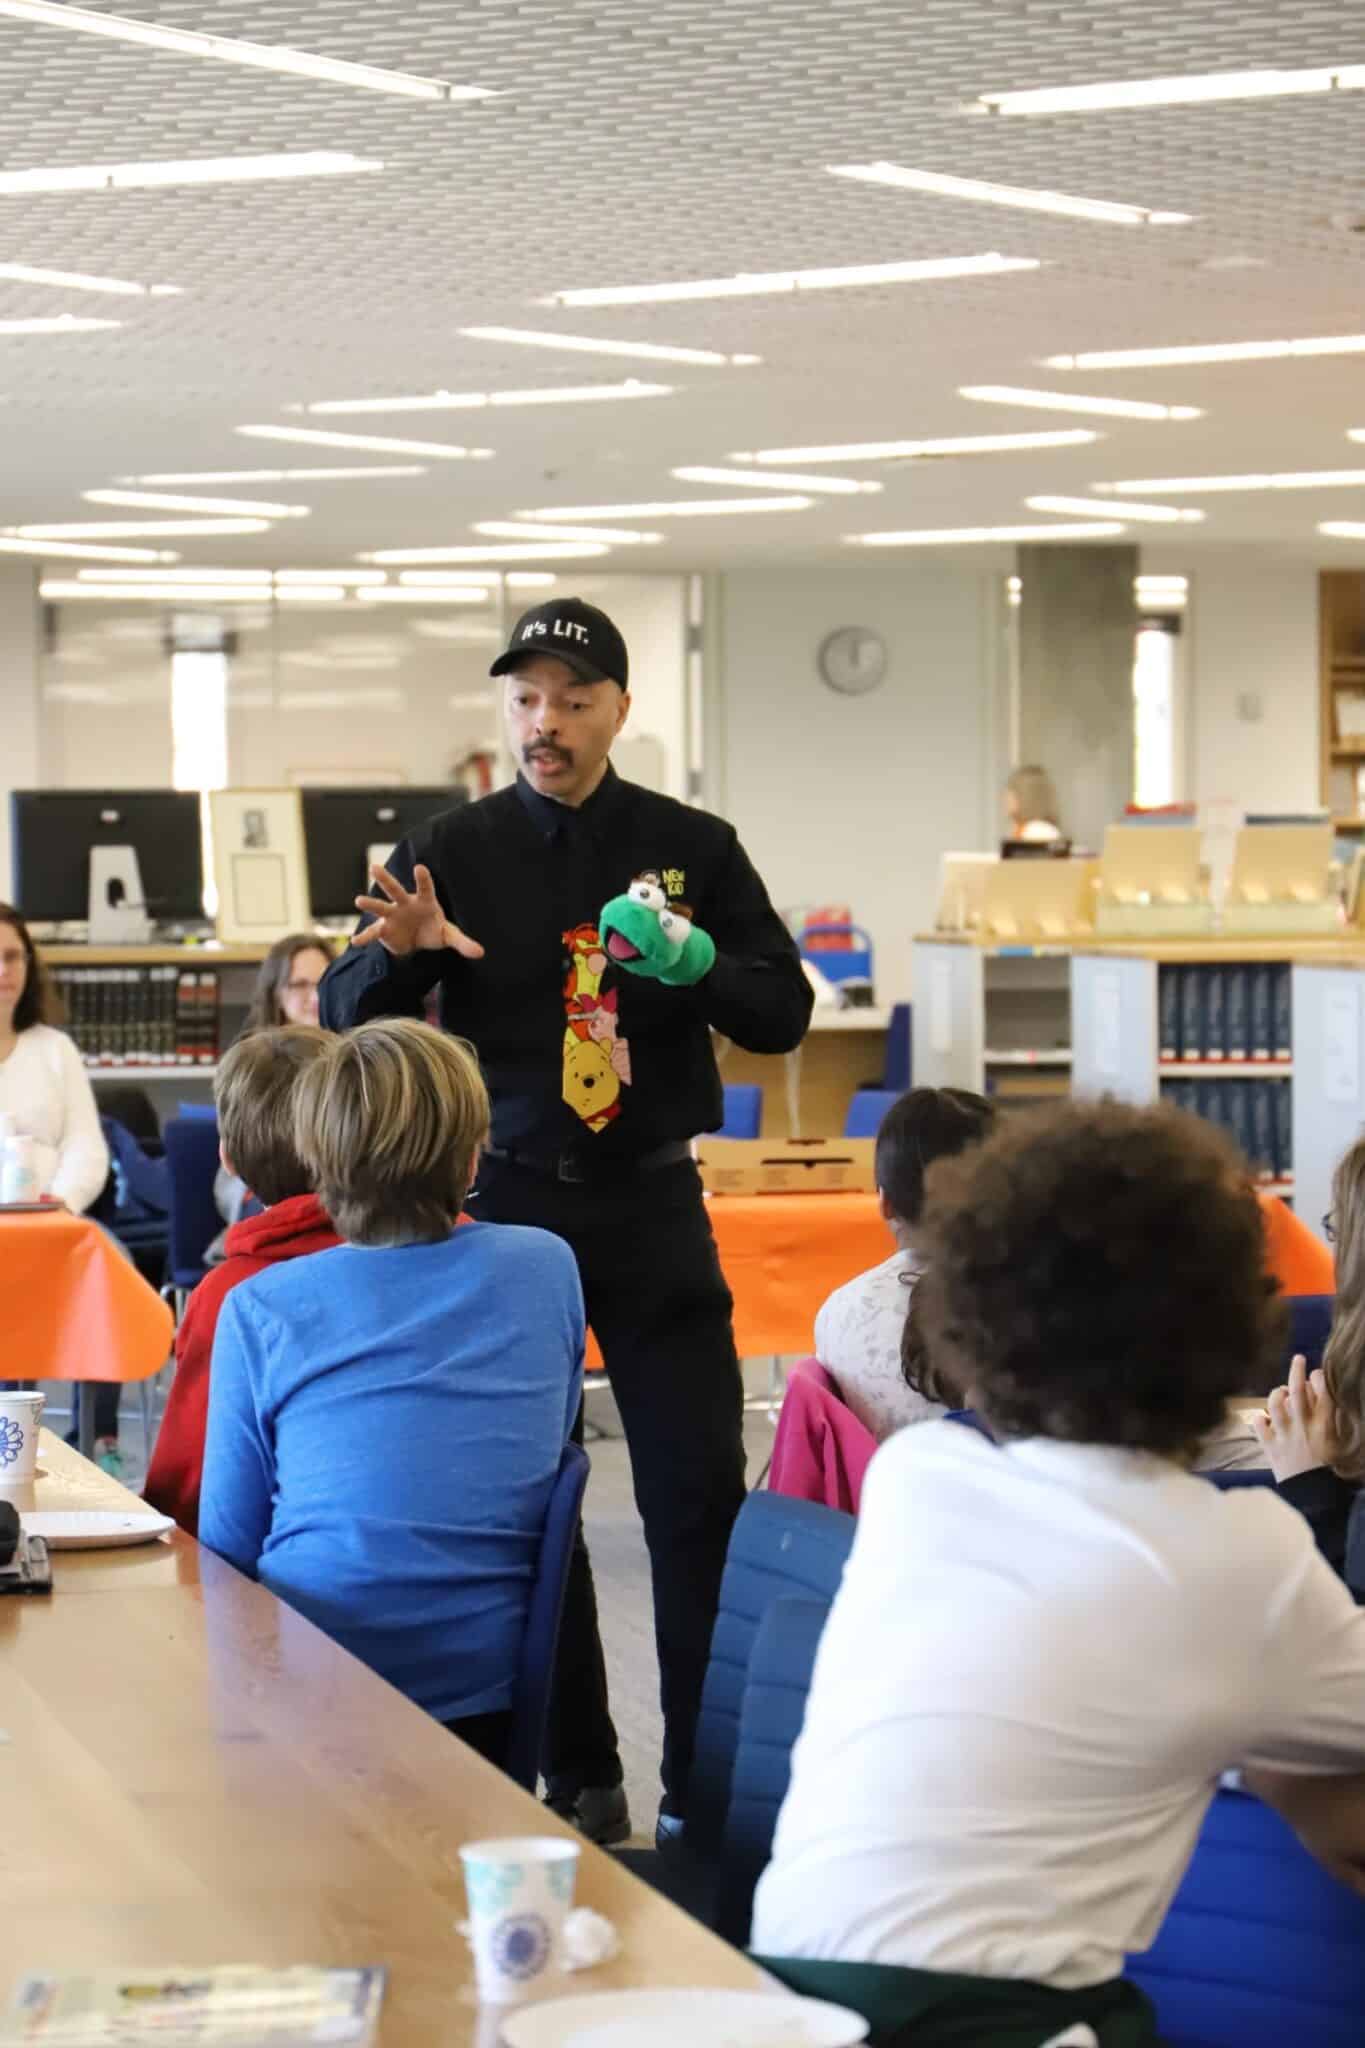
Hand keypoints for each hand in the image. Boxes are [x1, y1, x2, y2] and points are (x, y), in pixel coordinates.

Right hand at [353, 863, 484, 960]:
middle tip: (374, 867)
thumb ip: (463, 942)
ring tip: (359, 900)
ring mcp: (392, 915)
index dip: (423, 878)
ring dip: (370, 904)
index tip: (419, 868)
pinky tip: (356, 942)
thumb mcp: (448, 936)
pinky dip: (365, 938)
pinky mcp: (384, 930)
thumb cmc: (434, 930)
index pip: (425, 888)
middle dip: (385, 879)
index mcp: (424, 901)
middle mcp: (405, 904)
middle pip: (395, 890)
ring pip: (380, 907)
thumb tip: (481, 953)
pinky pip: (373, 933)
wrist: (416, 941)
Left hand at [1250, 1353, 1339, 1481]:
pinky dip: (1259, 1418)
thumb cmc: (1328, 1469)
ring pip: (1276, 1402)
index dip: (1318, 1377)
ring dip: (1277, 1393)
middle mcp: (1304, 1426)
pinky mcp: (1270, 1447)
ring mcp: (1285, 1435)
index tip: (1316, 1374)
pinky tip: (1265, 1419)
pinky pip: (1259, 1423)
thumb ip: (1330, 1419)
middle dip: (1297, 1370)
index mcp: (1325, 1425)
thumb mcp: (1336, 1442)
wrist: (1314, 1497)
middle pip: (1298, 1390)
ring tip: (1281, 1394)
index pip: (1323, 1391)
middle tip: (1298, 1358)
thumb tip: (1323, 1396)